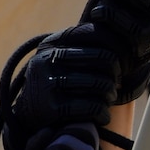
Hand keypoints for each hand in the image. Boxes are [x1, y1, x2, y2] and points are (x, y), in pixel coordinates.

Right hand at [2, 28, 118, 149]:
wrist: (25, 114)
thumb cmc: (54, 81)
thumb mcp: (60, 58)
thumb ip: (82, 45)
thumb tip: (123, 38)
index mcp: (52, 43)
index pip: (96, 33)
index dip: (116, 47)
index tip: (121, 60)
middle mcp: (47, 59)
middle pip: (105, 58)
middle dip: (117, 73)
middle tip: (117, 82)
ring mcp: (47, 84)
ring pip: (101, 84)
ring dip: (111, 95)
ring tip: (110, 98)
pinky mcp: (50, 108)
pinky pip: (91, 107)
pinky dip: (102, 113)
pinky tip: (102, 116)